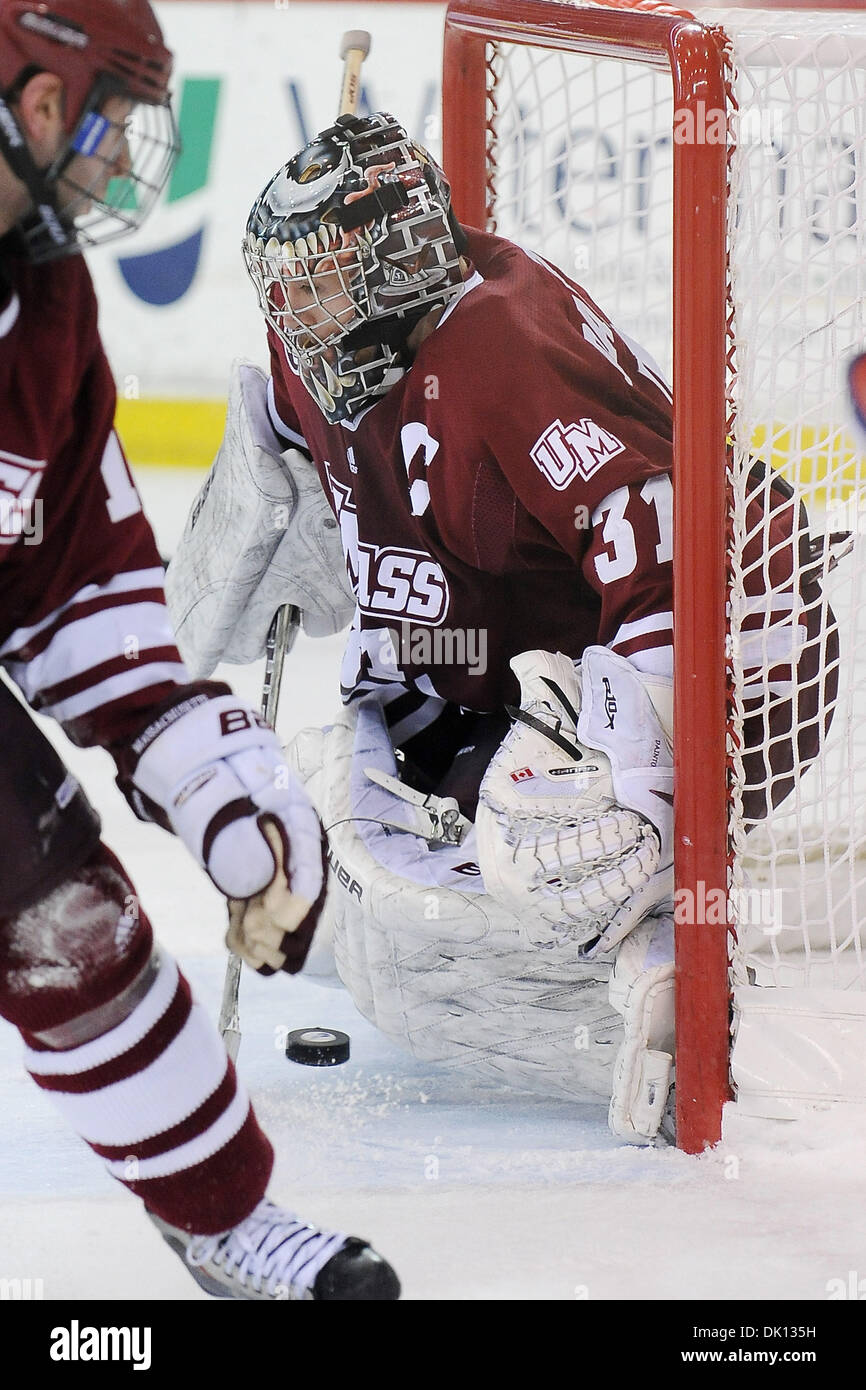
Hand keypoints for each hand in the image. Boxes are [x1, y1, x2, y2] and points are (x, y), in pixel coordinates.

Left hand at [121, 690, 325, 971]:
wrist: (177, 745)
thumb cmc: (201, 761)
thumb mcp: (214, 793)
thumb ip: (233, 838)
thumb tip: (251, 886)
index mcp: (288, 805)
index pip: (306, 850)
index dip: (303, 887)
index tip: (292, 919)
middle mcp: (281, 829)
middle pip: (291, 879)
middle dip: (281, 917)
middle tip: (269, 947)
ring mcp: (261, 845)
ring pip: (269, 891)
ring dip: (263, 925)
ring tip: (256, 956)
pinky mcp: (240, 858)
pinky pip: (247, 892)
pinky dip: (243, 918)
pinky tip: (237, 944)